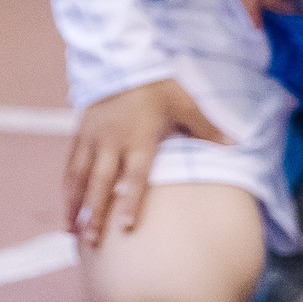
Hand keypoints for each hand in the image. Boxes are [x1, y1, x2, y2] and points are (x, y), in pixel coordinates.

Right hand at [65, 78, 226, 244]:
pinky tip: (65, 207)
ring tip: (69, 232)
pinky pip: (70, 165)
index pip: (135, 176)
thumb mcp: (184, 103)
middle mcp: (111, 142)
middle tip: (91, 241)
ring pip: (79, 177)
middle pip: (101, 183)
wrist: (121, 60)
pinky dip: (66, 187)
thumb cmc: (157, 86)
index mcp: (138, 139)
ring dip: (74, 205)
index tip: (125, 228)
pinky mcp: (79, 134)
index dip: (130, 202)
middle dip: (95, 213)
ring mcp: (92, 139)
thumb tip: (236, 144)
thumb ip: (206, 127)